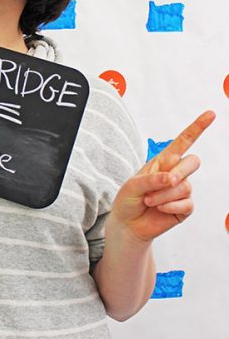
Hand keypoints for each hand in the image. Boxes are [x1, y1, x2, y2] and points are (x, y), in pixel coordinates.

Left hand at [108, 110, 215, 242]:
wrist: (127, 224)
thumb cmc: (128, 200)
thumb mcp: (132, 185)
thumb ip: (151, 179)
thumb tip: (171, 179)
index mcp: (162, 161)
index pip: (183, 142)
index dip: (197, 128)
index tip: (210, 114)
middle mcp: (175, 173)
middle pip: (193, 162)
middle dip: (180, 171)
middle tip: (165, 182)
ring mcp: (181, 190)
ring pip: (185, 186)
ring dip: (164, 195)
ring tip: (149, 201)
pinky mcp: (184, 207)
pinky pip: (187, 203)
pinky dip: (170, 206)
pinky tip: (159, 209)